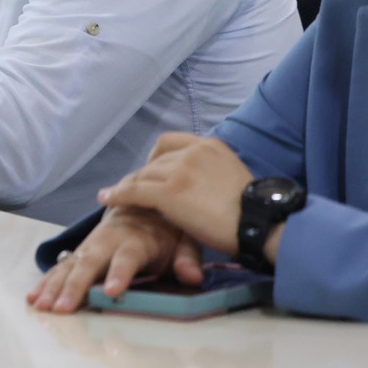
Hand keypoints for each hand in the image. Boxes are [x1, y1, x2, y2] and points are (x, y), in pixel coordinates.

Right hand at [26, 205, 200, 312]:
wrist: (142, 197)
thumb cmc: (165, 224)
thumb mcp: (183, 236)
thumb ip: (187, 257)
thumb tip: (192, 278)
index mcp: (136, 238)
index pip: (127, 257)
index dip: (119, 273)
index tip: (110, 291)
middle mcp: (109, 240)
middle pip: (90, 263)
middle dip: (75, 286)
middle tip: (63, 307)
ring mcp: (92, 245)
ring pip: (71, 265)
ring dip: (55, 286)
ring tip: (42, 306)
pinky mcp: (82, 252)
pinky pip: (62, 267)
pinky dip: (48, 281)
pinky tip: (34, 297)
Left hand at [97, 132, 254, 257]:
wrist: (261, 224)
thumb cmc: (254, 213)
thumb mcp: (234, 178)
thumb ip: (211, 173)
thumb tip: (200, 185)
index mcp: (210, 146)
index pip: (170, 143)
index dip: (155, 158)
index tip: (151, 172)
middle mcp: (193, 152)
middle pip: (155, 161)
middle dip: (143, 176)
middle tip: (133, 191)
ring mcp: (180, 171)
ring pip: (144, 176)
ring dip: (129, 187)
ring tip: (116, 196)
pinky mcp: (169, 192)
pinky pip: (135, 191)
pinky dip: (118, 195)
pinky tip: (106, 199)